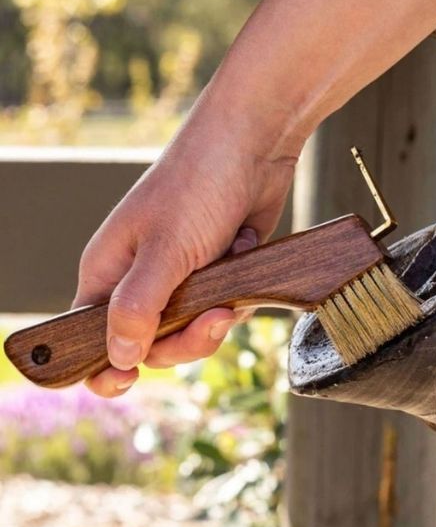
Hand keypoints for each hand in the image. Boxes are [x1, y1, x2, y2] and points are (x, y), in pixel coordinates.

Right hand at [73, 99, 294, 396]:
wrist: (253, 145)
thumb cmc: (199, 184)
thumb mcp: (166, 250)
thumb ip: (139, 306)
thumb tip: (119, 357)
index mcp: (109, 271)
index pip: (90, 335)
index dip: (104, 365)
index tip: (125, 381)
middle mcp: (141, 278)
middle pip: (152, 344)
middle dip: (186, 340)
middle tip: (214, 319)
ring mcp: (180, 277)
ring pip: (192, 331)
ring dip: (216, 316)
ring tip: (231, 282)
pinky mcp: (215, 273)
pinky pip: (222, 309)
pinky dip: (237, 292)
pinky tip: (242, 252)